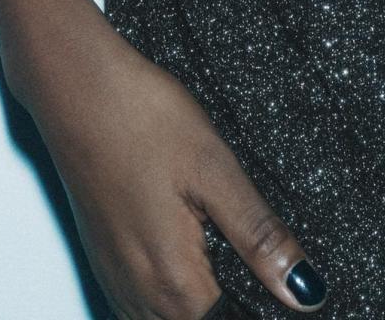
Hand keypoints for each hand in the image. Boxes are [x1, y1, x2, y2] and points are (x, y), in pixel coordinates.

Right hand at [4, 0, 327, 318]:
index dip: (266, 307)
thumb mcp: (216, 169)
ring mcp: (118, 283)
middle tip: (257, 258)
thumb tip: (307, 292)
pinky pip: (146, 305)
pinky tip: (193, 253)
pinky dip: (175, 292)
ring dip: (203, 298)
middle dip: (235, 298)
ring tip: (227, 251)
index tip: (277, 277)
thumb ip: (260, 237)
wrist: (77, 89)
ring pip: (169, 319)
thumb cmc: (142, 118)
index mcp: (174, 284)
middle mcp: (140, 298)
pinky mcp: (105, 264)